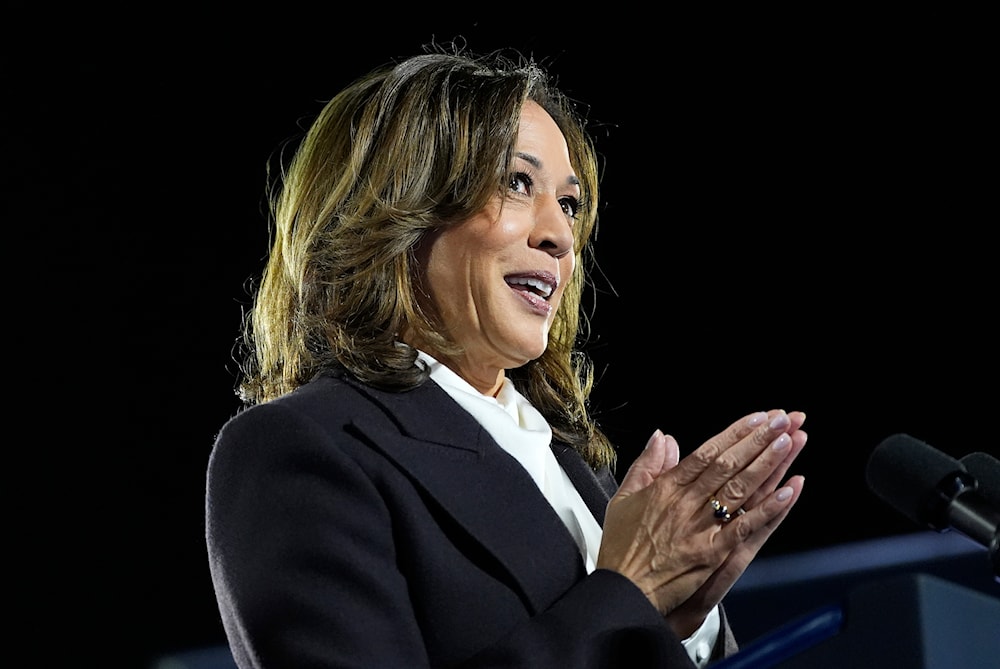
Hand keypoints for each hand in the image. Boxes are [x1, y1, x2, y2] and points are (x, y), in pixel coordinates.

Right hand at [596, 410, 807, 636]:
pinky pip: (745, 528)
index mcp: (665, 489)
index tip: (756, 418)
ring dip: (766, 464)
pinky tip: (787, 491)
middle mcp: (685, 504)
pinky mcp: (712, 554)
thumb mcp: (624, 498)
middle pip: (728, 465)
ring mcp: (701, 529)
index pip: (706, 452)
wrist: (623, 591)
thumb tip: (662, 438)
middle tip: (782, 420)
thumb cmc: (623, 549)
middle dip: (757, 439)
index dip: (733, 433)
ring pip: (739, 489)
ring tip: (788, 441)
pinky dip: (768, 509)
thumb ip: (645, 465)